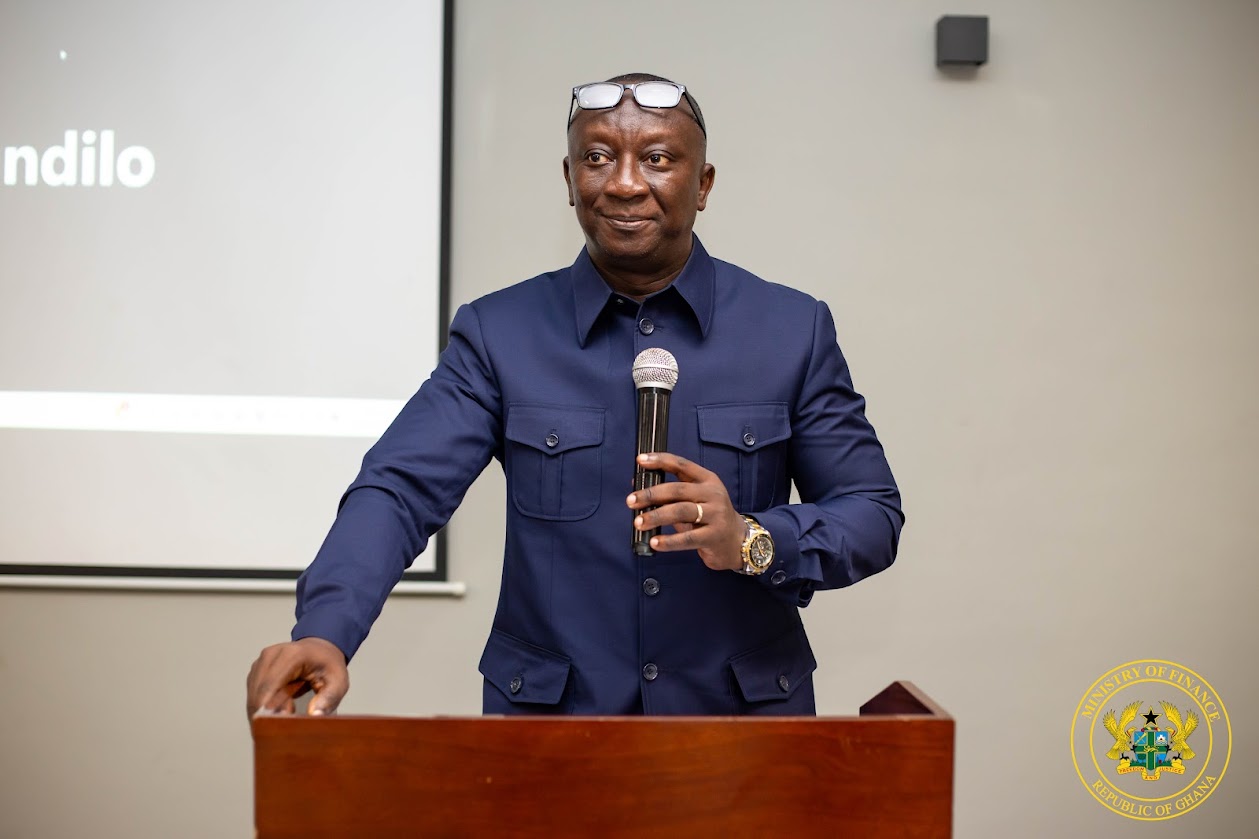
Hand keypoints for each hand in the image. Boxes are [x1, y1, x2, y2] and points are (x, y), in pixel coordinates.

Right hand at [246, 637, 348, 718]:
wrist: (321, 649)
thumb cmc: (329, 664)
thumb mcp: (338, 681)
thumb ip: (329, 698)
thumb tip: (314, 715)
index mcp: (291, 655)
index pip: (270, 686)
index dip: (269, 709)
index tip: (275, 727)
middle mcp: (271, 655)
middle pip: (258, 693)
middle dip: (266, 715)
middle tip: (280, 729)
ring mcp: (261, 661)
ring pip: (253, 696)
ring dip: (264, 712)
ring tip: (285, 716)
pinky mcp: (256, 669)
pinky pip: (254, 694)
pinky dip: (263, 706)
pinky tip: (279, 710)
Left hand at [627, 452, 745, 571]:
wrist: (738, 541)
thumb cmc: (710, 518)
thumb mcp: (695, 499)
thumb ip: (671, 492)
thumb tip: (637, 482)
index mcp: (707, 480)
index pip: (681, 465)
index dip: (660, 461)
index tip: (640, 460)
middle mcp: (713, 494)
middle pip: (677, 489)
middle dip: (651, 494)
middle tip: (631, 501)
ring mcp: (715, 515)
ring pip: (681, 511)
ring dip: (656, 516)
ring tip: (638, 522)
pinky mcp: (714, 536)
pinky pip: (687, 537)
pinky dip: (669, 540)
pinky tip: (655, 542)